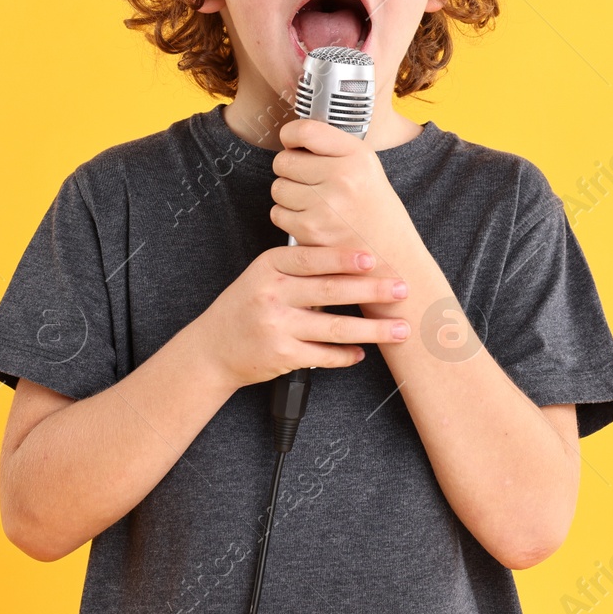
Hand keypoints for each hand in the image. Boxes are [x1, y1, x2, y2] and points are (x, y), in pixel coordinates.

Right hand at [193, 244, 410, 389]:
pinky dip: (346, 355)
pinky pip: (323, 356)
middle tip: (401, 290)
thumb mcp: (263, 275)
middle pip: (330, 291)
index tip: (372, 257)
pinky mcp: (282, 356)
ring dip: (372, 330)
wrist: (212, 348)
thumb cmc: (246, 305)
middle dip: (372, 291)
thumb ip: (299, 266)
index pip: (311, 258)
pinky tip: (362, 353)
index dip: (344, 258)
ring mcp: (276, 327)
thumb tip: (353, 259)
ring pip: (334, 328)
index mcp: (268, 267)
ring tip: (400, 329)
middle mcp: (271, 295)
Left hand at [269, 119, 420, 262]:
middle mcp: (342, 178)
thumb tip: (291, 137)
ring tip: (313, 202)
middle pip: (284, 160)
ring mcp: (325, 205)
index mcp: (357, 156)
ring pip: (278, 188)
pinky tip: (310, 220)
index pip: (305, 131)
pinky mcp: (310, 230)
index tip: (292, 142)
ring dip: (288, 195)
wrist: (389, 254)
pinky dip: (288, 217)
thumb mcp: (365, 167)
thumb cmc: (373, 209)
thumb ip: (331, 148)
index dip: (290, 135)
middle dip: (290, 170)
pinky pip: (278, 213)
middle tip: (309, 181)